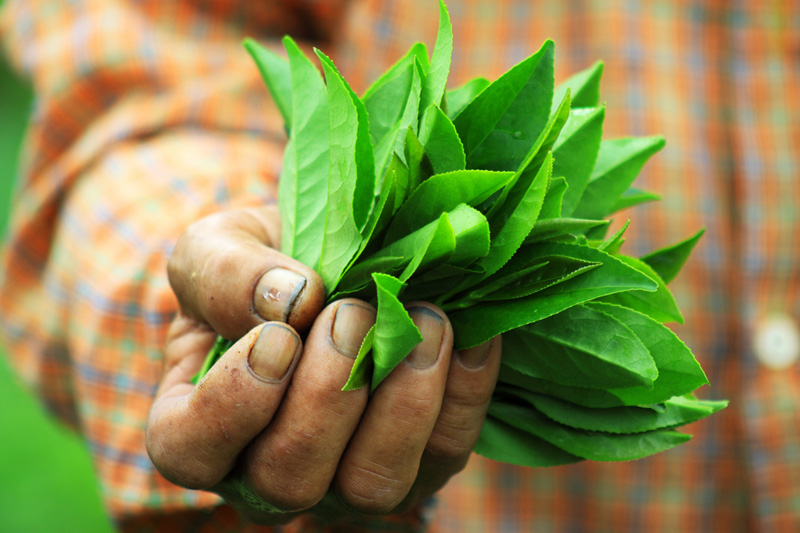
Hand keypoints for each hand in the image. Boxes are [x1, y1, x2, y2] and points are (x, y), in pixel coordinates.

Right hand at [146, 206, 501, 524]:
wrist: (339, 261)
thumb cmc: (264, 266)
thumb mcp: (220, 246)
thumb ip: (225, 272)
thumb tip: (289, 300)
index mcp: (203, 424)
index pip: (191, 450)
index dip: (233, 402)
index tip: (279, 336)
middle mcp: (272, 470)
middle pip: (289, 481)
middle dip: (327, 394)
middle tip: (352, 313)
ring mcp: (349, 478)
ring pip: (372, 485)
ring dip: (401, 403)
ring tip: (420, 322)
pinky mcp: (421, 463)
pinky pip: (444, 451)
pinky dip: (461, 390)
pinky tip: (462, 332)